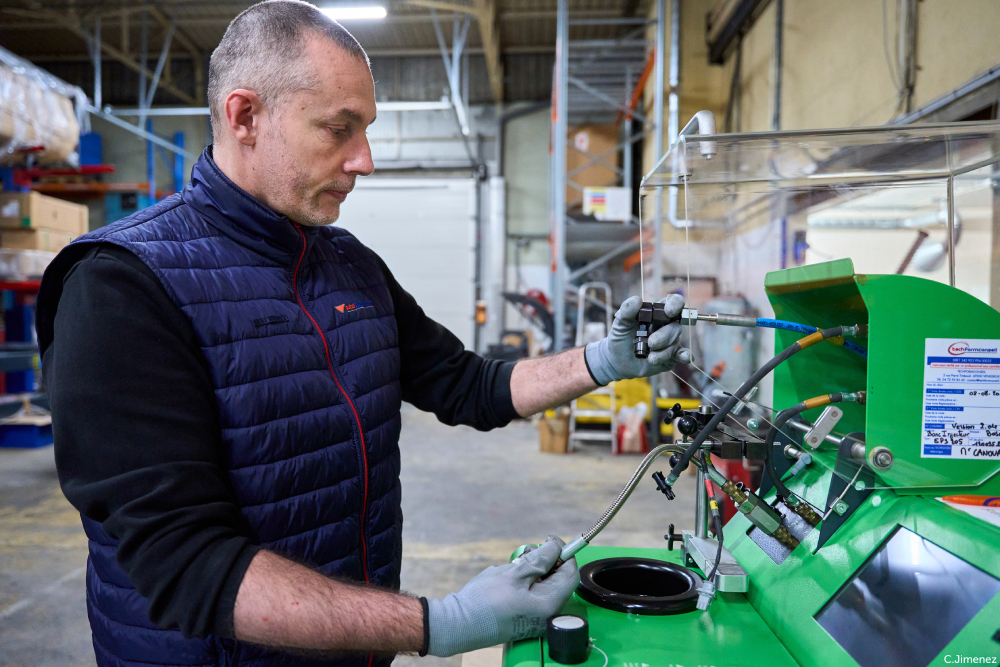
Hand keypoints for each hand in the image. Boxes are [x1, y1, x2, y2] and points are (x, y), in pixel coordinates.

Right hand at [426, 537, 579, 656]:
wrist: (459, 624)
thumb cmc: (486, 600)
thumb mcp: (514, 574)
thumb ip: (540, 559)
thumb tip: (556, 546)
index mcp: (550, 604)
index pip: (570, 573)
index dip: (563, 553)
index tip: (549, 540)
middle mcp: (546, 613)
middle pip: (556, 578)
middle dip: (543, 561)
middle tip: (526, 554)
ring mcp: (534, 616)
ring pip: (541, 583)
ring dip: (530, 570)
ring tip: (511, 569)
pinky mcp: (522, 615)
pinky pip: (530, 592)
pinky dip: (522, 581)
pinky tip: (506, 580)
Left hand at [584, 295, 690, 385]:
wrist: (617, 361)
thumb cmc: (620, 338)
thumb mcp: (620, 323)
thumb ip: (626, 310)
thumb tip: (637, 299)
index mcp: (656, 313)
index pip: (673, 302)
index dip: (675, 304)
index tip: (668, 311)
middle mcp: (666, 326)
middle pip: (675, 326)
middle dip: (664, 336)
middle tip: (651, 343)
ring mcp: (670, 341)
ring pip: (675, 343)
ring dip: (663, 352)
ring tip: (650, 358)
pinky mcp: (671, 357)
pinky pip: (683, 355)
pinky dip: (685, 355)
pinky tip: (684, 357)